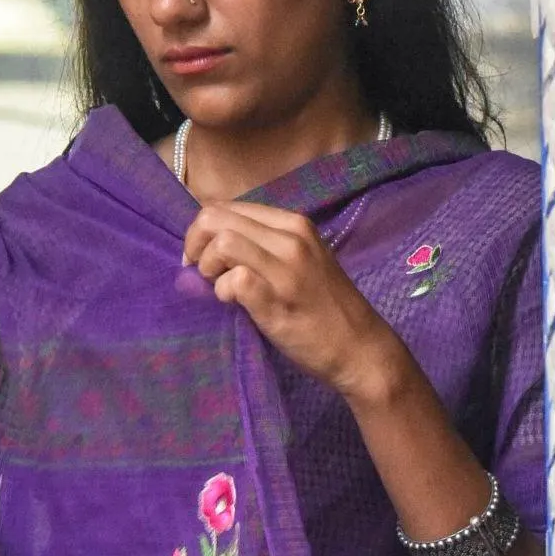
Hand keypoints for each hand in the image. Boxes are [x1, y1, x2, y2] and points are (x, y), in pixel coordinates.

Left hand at [184, 201, 404, 405]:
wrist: (360, 349)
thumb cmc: (326, 310)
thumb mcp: (301, 262)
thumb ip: (264, 248)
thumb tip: (213, 247)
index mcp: (293, 223)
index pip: (228, 206)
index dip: (204, 230)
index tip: (201, 258)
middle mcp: (291, 237)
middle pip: (216, 218)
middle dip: (195, 245)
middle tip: (200, 273)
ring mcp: (286, 267)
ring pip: (223, 242)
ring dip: (207, 267)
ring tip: (217, 288)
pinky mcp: (278, 299)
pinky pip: (234, 279)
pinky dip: (223, 292)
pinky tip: (233, 304)